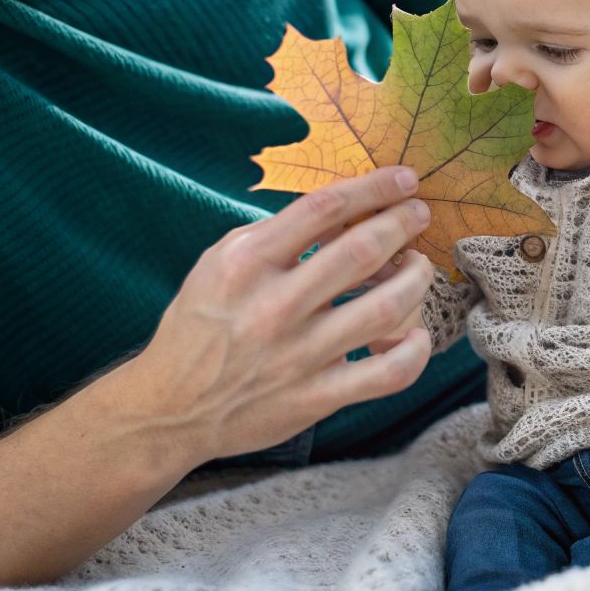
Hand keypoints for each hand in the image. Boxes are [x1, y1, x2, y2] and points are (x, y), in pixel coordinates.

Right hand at [120, 165, 438, 469]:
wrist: (169, 410)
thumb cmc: (201, 326)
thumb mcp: (219, 263)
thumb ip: (275, 235)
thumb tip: (342, 211)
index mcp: (246, 263)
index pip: (323, 208)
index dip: (374, 187)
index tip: (405, 180)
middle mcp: (274, 306)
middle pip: (361, 251)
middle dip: (402, 224)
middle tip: (420, 214)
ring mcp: (298, 355)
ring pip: (384, 308)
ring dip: (415, 279)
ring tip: (419, 265)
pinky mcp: (315, 398)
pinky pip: (387, 373)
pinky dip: (415, 350)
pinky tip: (417, 333)